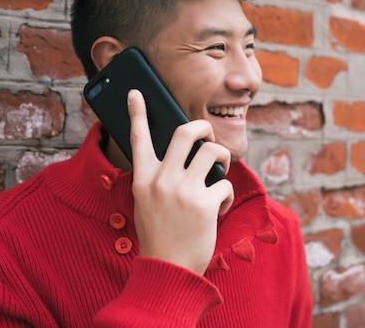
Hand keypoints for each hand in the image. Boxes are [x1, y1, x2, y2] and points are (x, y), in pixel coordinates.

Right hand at [126, 89, 233, 274]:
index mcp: (143, 180)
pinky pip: (226, 183)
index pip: (137, 139)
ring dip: (223, 157)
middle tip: (209, 136)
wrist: (167, 271)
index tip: (136, 93)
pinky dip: (227, 194)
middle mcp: (161, 180)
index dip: (137, 113)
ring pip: (212, 151)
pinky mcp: (204, 203)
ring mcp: (183, 190)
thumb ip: (159, 179)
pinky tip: (220, 207)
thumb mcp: (147, 204)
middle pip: (185, 132)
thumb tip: (185, 158)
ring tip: (220, 172)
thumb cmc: (160, 236)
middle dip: (203, 127)